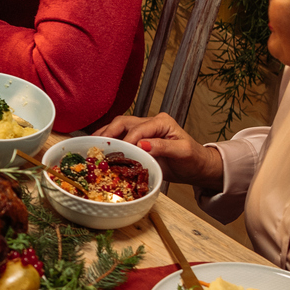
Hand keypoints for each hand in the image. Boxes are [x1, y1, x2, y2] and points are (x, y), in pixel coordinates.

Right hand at [94, 112, 224, 188]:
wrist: (196, 167)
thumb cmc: (193, 159)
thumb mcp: (182, 152)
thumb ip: (163, 147)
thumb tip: (142, 144)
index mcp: (162, 122)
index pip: (138, 128)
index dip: (127, 140)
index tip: (118, 153)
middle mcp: (150, 122)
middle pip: (123, 122)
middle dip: (109, 133)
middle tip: (97, 146)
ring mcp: (143, 130)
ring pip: (118, 127)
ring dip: (105, 135)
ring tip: (92, 145)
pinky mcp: (138, 140)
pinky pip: (120, 137)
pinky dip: (109, 141)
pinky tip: (99, 148)